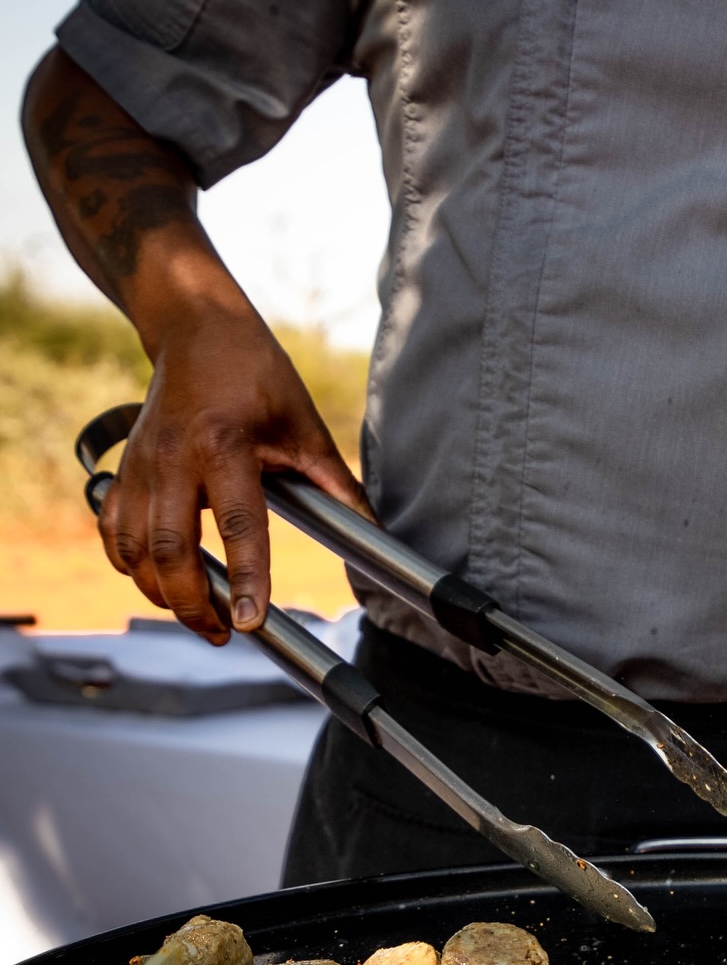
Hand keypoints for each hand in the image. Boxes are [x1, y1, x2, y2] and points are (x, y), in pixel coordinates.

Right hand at [99, 309, 367, 643]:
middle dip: (194, 603)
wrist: (196, 330)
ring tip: (200, 618)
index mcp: (224, 445)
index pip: (238, 524)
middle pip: (170, 550)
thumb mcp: (303, 424)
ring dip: (162, 593)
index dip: (246, 576)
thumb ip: (334, 482)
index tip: (253, 619)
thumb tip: (373, 529)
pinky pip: (114, 532)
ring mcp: (141, 466)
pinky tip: (156, 584)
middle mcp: (173, 458)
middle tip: (225, 633)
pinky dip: (130, 566)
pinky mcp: (125, 470)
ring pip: (135, 550)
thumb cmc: (257, 374)